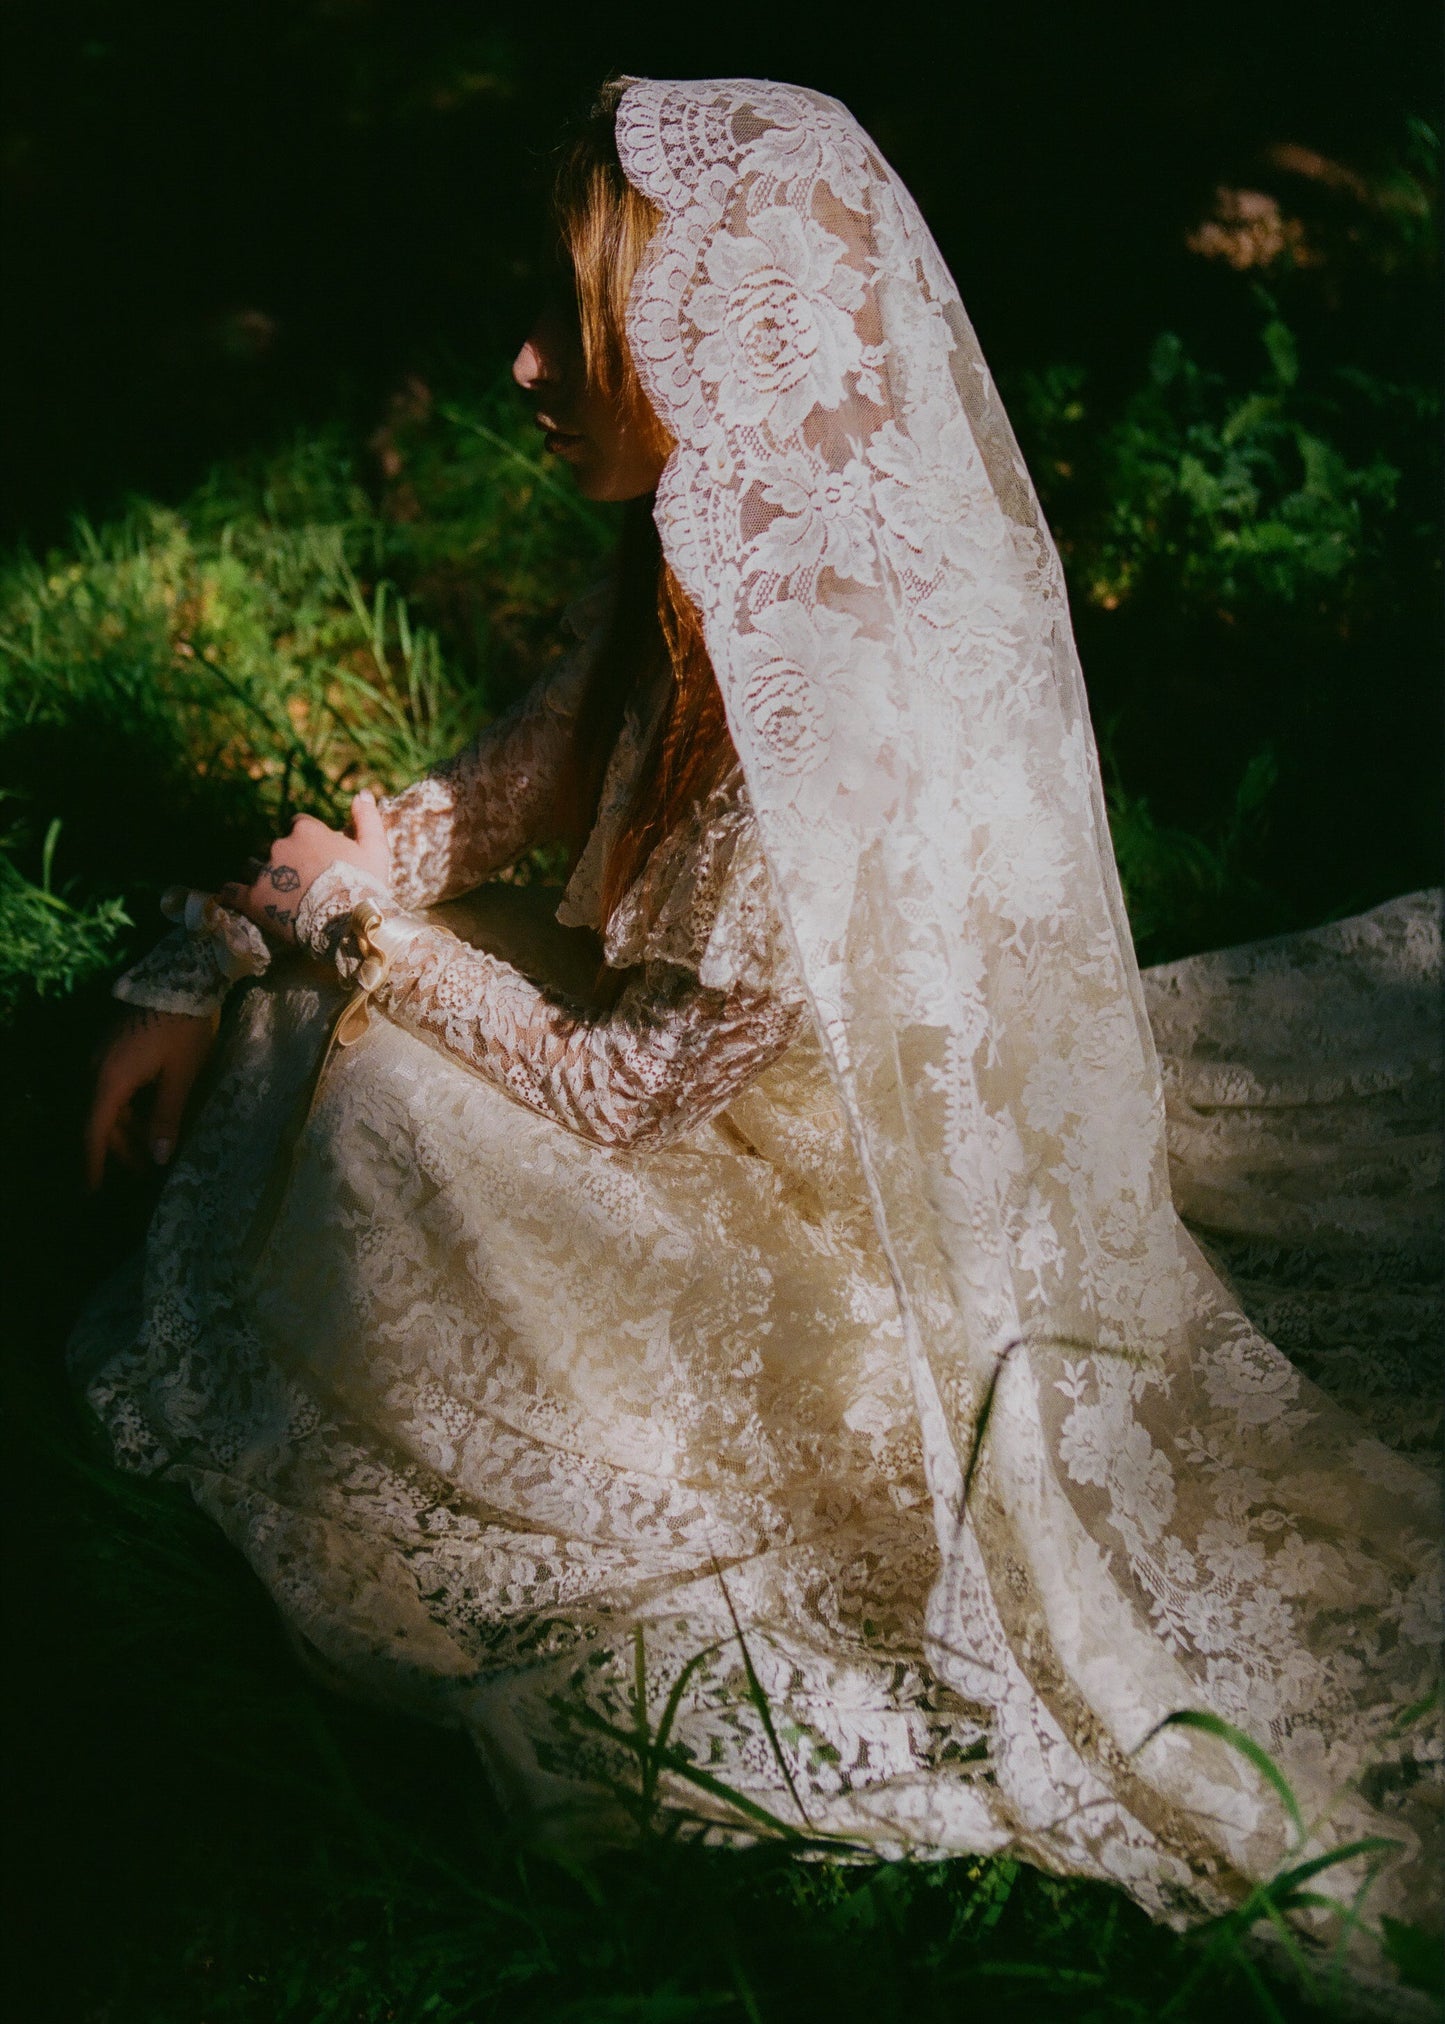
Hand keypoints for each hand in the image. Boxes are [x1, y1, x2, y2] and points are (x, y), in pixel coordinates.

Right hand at [85, 1006, 217, 1190]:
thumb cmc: (185, 1027)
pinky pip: (116, 1086)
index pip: (95, 1131)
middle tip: (144, 1174)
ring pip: (110, 1103)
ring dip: (127, 1128)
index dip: (95, 1162)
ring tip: (151, 1151)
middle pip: (103, 1119)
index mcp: (111, 1079)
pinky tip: (150, 1117)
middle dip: (120, 1149)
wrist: (182, 978)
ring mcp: (105, 1055)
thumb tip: (158, 1157)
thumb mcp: (181, 1075)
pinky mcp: (116, 1045)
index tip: (92, 1190)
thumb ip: (167, 1116)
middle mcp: (98, 1068)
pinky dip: (129, 1107)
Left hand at [220, 791, 389, 945]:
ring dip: (261, 875)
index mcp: (306, 829)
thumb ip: (367, 818)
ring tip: (274, 894)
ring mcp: (264, 871)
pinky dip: (231, 894)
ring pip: (252, 866)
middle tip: (299, 881)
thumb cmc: (365, 885)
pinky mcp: (252, 898)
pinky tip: (232, 897)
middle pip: (275, 846)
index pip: (298, 824)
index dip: (306, 839)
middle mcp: (280, 844)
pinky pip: (231, 892)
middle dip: (284, 858)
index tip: (315, 855)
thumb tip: (362, 793)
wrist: (349, 924)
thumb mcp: (374, 848)